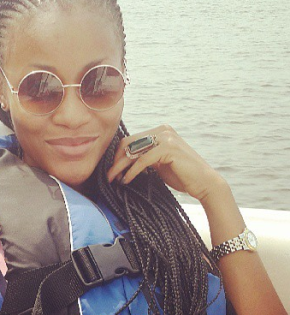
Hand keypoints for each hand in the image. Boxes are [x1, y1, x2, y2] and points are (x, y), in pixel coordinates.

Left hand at [107, 125, 227, 202]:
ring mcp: (166, 137)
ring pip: (133, 151)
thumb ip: (144, 157)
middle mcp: (163, 130)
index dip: (118, 155)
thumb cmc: (181, 175)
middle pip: (128, 143)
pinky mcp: (168, 148)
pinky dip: (132, 171)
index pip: (130, 140)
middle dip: (116, 160)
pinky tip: (127, 180)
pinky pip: (142, 160)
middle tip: (109, 176)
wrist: (204, 183)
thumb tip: (123, 161)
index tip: (113, 171)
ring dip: (120, 166)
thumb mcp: (158, 162)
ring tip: (114, 179)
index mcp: (160, 131)